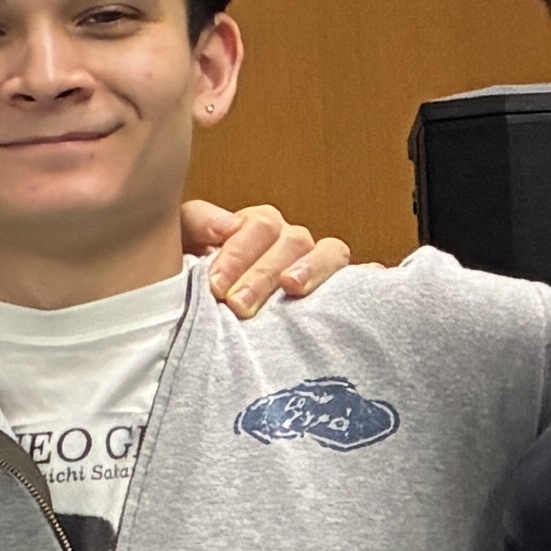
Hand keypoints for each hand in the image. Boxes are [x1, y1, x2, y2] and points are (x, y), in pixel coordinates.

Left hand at [177, 201, 353, 307]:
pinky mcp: (334, 297)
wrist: (193, 325)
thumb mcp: (180, 245)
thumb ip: (196, 224)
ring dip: (313, 269)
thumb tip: (227, 226)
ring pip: (330, 253)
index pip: (261, 225)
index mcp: (256, 229)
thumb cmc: (189, 283)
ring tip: (293, 288)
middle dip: (264, 272)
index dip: (239, 251)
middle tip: (238, 303)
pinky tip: (370, 283)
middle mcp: (289, 245)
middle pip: (293, 241)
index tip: (215, 284)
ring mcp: (314, 269)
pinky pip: (360, 282)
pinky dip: (367, 279)